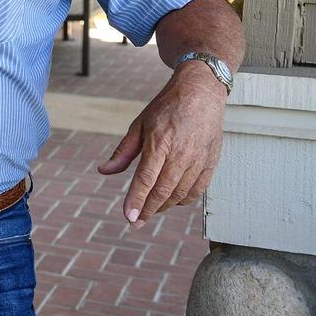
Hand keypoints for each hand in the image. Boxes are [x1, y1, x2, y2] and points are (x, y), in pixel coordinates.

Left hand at [96, 63, 227, 227]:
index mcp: (160, 142)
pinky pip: (197, 191)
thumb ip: (124, 151)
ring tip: (149, 210)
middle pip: (163, 191)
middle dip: (147, 210)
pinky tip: (171, 201)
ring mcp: (198, 160)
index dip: (136, 200)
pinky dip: (182, 200)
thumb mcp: (140, 124)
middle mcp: (181, 154)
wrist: (200, 93)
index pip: (146, 179)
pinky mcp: (211, 163)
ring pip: (180, 194)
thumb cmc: (166, 107)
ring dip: (163, 206)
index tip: (128, 217)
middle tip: (135, 221)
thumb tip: (104, 170)